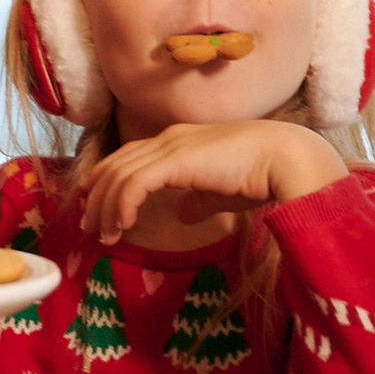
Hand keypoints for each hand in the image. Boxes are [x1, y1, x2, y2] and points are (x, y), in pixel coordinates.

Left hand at [78, 121, 346, 244]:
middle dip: (97, 196)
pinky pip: (134, 183)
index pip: (130, 156)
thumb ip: (199, 198)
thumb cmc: (263, 174)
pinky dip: (122, 204)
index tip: (93, 202)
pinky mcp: (176, 161)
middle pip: (118, 164)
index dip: (107, 177)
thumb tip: (182, 213)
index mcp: (179, 141)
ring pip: (120, 175)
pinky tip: (123, 225)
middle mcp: (170, 138)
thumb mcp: (222, 190)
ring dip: (106, 207)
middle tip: (89, 226)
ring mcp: (171, 146)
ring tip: (104, 235)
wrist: (286, 158)